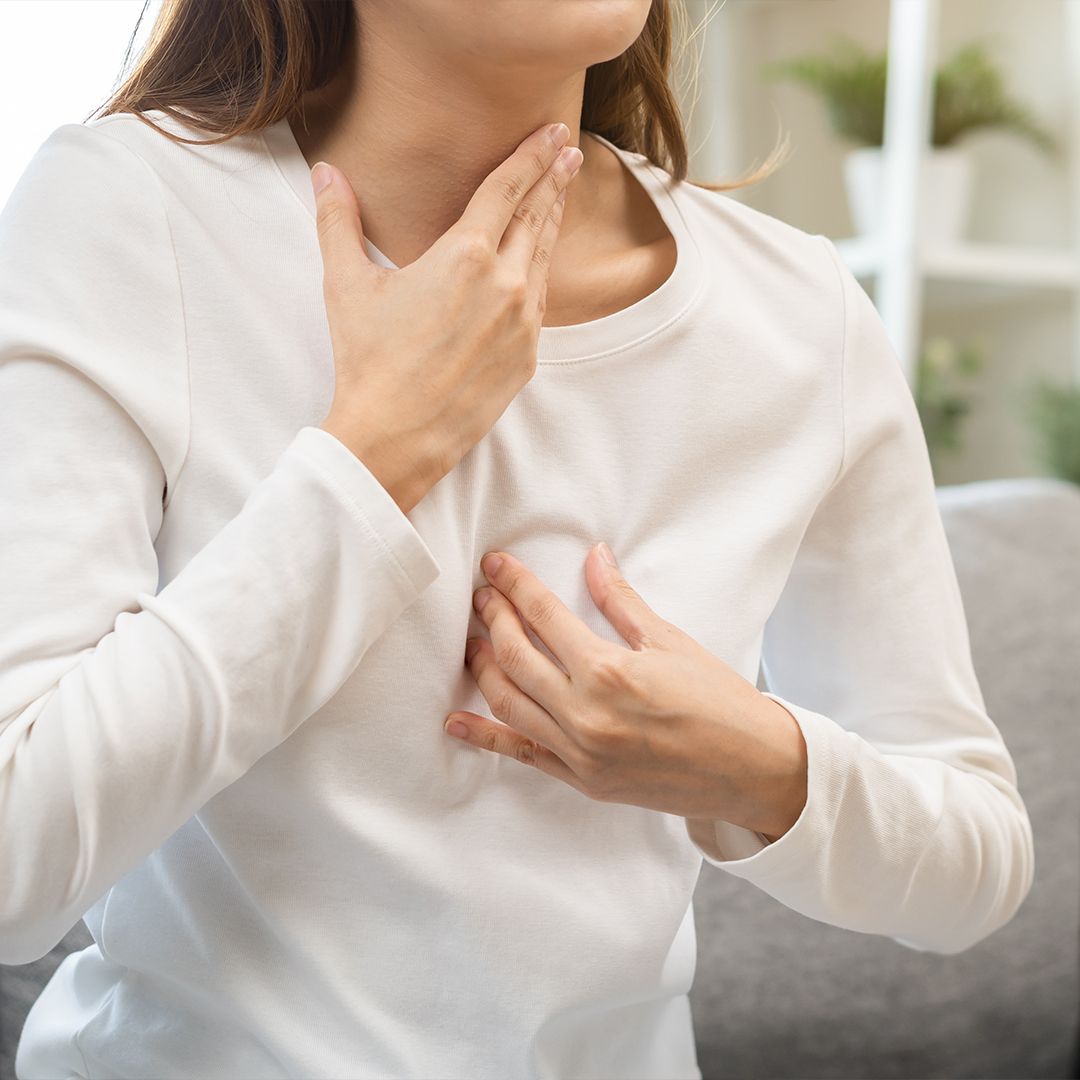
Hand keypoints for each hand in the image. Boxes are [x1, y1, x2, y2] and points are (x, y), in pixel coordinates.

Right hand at [312, 121, 583, 512]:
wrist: (395, 437)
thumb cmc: (368, 360)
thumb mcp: (346, 284)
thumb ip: (338, 220)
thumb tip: (325, 172)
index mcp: (465, 254)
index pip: (507, 189)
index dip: (532, 156)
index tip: (553, 134)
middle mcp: (506, 282)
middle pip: (536, 217)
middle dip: (554, 179)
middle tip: (570, 152)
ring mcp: (523, 323)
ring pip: (544, 259)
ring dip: (552, 223)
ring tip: (560, 196)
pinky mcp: (527, 358)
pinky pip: (541, 306)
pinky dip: (542, 275)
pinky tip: (539, 266)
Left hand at [444, 543, 808, 840]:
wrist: (751, 769)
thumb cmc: (719, 700)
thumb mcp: (670, 641)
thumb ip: (621, 601)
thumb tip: (594, 555)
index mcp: (608, 671)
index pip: (544, 617)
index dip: (515, 585)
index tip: (495, 565)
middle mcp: (585, 713)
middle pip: (515, 656)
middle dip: (493, 619)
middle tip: (482, 597)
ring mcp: (579, 752)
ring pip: (508, 703)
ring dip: (483, 669)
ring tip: (472, 642)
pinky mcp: (581, 780)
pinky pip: (522, 754)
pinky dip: (485, 737)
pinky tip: (455, 722)